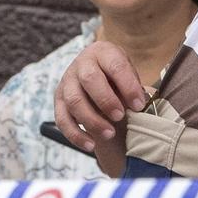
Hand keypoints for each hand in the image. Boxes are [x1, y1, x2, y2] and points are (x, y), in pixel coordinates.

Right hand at [54, 41, 145, 155]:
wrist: (96, 70)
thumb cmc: (116, 75)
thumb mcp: (127, 73)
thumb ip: (132, 87)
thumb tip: (137, 107)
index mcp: (103, 53)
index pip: (115, 66)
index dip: (128, 86)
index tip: (139, 105)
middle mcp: (82, 64)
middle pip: (89, 80)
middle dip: (106, 100)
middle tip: (120, 116)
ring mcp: (67, 81)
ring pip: (74, 101)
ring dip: (92, 120)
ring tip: (109, 134)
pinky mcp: (59, 99)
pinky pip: (62, 119)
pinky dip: (75, 134)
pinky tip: (91, 145)